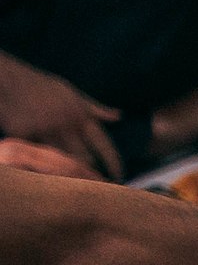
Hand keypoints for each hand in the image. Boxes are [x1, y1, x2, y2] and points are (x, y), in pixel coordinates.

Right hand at [0, 58, 119, 176]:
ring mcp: (43, 131)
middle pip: (84, 159)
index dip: (114, 164)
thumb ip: (94, 109)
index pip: (104, 145)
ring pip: (60, 161)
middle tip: (93, 185)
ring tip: (70, 183)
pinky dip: (40, 165)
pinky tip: (42, 173)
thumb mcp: (70, 93)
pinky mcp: (22, 135)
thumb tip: (118, 116)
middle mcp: (65, 124)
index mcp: (80, 115)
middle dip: (88, 173)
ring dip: (65, 172)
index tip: (120, 177)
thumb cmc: (38, 85)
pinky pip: (35, 156)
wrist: (5, 78)